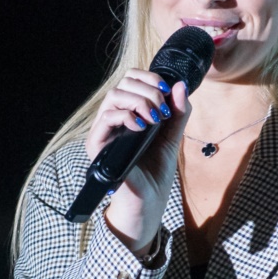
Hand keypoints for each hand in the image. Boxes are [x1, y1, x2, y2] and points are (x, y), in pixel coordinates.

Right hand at [87, 72, 190, 256]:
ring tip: (155, 118)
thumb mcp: (172, 137)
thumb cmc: (155, 171)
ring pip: (113, 96)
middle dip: (148, 90)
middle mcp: (114, 118)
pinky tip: (141, 127)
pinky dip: (125, 116)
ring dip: (139, 101)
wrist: (148, 200)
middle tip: (164, 110)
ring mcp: (104, 131)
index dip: (149, 78)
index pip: (131, 80)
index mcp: (129, 112)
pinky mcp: (96, 145)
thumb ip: (178, 112)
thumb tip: (181, 85)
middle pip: (123, 83)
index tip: (167, 91)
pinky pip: (105, 118)